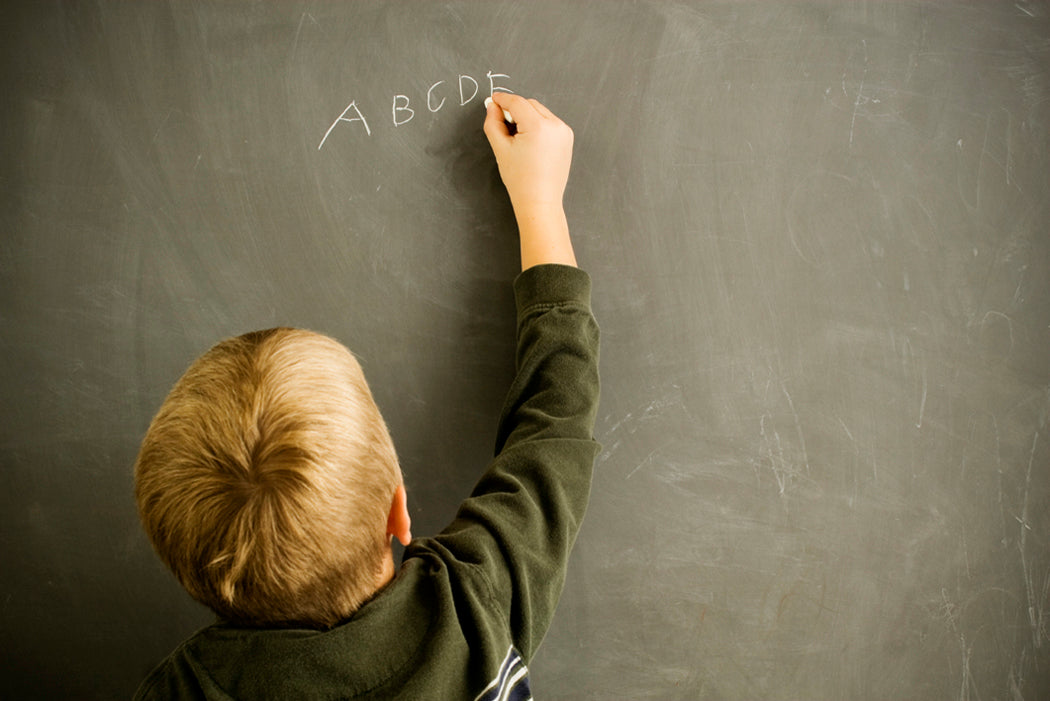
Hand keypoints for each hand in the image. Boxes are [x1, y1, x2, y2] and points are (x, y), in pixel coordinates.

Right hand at [484, 93, 577, 269]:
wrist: (540, 200)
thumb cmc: (520, 180)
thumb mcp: (500, 149)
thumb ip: (493, 123)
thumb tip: (492, 106)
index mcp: (539, 127)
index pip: (517, 103)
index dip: (503, 99)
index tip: (493, 99)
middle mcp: (555, 126)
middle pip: (530, 104)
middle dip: (515, 109)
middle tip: (502, 122)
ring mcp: (564, 132)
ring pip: (540, 111)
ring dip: (527, 116)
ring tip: (517, 136)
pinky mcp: (567, 138)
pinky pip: (549, 122)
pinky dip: (538, 124)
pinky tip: (529, 141)